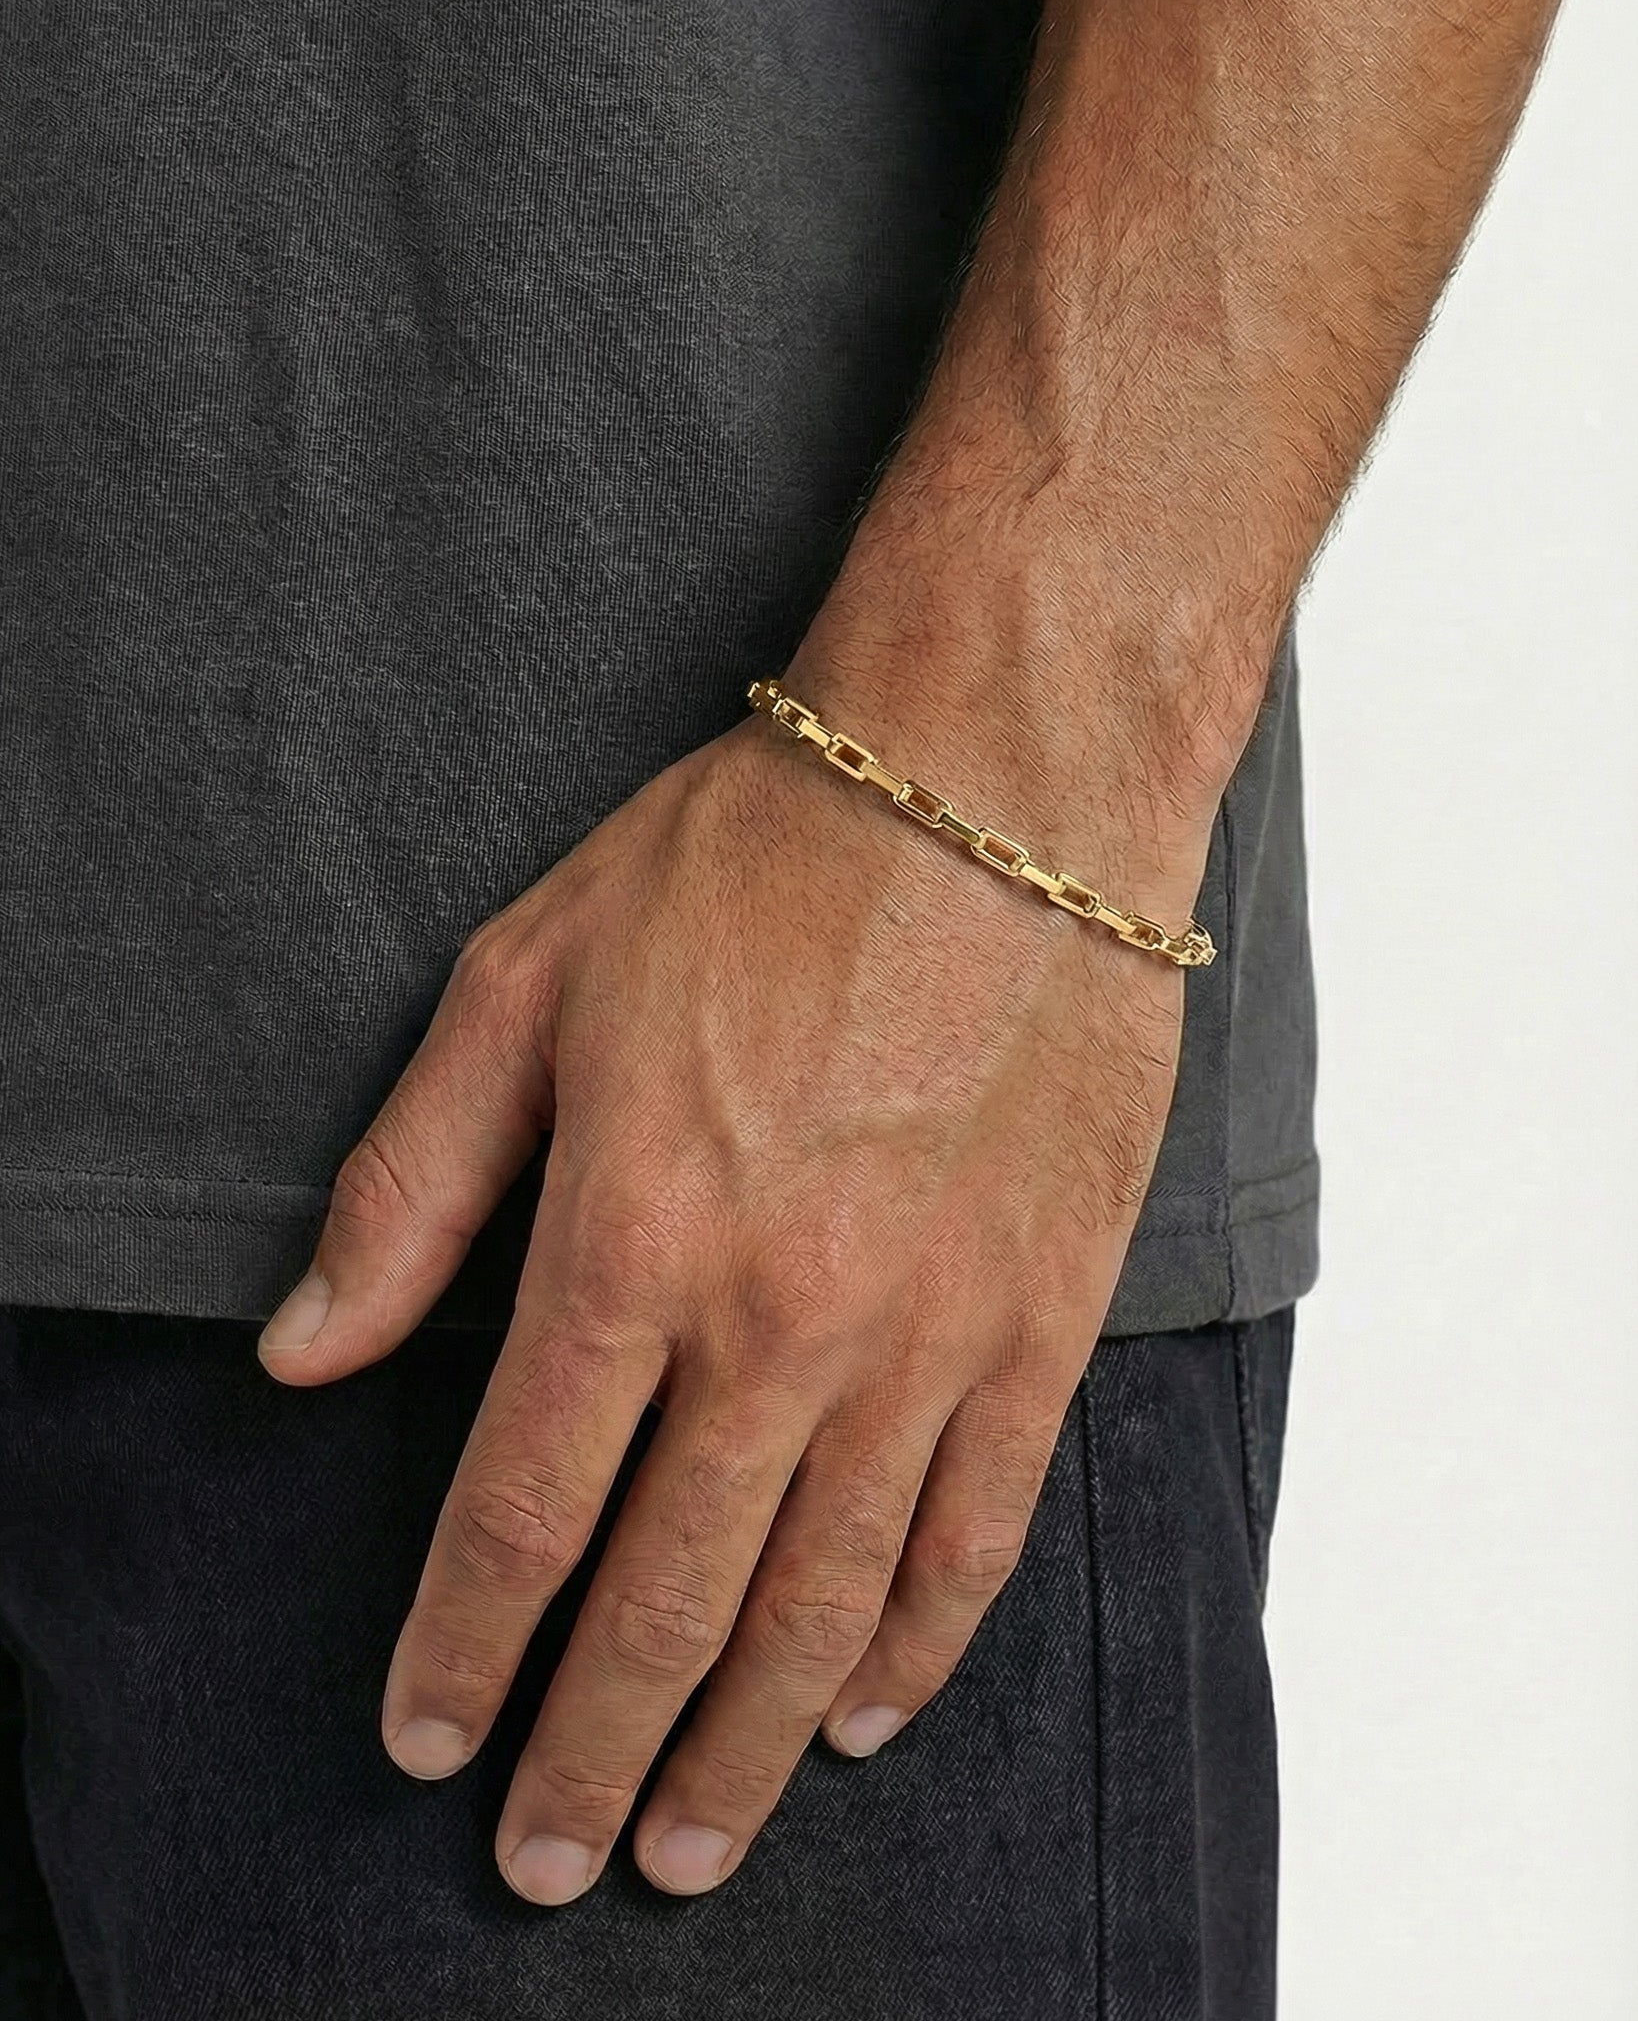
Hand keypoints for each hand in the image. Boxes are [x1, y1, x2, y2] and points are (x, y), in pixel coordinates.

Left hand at [257, 645, 1209, 1903]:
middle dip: (595, 1752)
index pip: (521, 1510)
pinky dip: (916, 1644)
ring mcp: (930, 1331)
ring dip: (743, 1744)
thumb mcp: (528, 980)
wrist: (997, 784)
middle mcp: (784, 1321)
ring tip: (693, 1844)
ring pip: (823, 1602)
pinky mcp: (1043, 1315)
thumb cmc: (754, 859)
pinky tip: (864, 1714)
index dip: (463, 1650)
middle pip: (666, 1598)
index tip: (429, 1743)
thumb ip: (412, 1185)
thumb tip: (305, 1354)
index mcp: (634, 1238)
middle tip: (554, 1860)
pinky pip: (978, 1528)